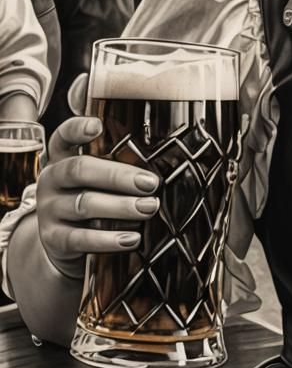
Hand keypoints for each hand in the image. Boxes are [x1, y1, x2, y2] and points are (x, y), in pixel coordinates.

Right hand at [35, 115, 158, 279]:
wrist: (64, 241)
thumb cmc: (94, 195)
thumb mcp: (99, 176)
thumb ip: (120, 163)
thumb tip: (167, 160)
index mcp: (62, 155)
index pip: (64, 135)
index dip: (78, 128)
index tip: (98, 125)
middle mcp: (52, 178)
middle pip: (81, 170)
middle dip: (119, 176)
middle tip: (151, 183)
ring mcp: (48, 209)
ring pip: (84, 204)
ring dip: (121, 207)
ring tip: (149, 208)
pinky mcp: (52, 238)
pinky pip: (81, 239)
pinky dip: (109, 239)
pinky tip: (132, 238)